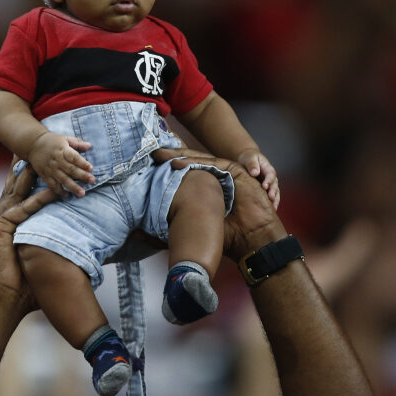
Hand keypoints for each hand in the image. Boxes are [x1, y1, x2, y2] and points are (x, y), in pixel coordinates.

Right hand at [0, 158, 56, 311]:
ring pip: (16, 193)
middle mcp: (1, 221)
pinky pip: (21, 210)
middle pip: (13, 188)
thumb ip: (53, 250)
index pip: (18, 197)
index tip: (34, 166)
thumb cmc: (23, 288)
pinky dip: (36, 200)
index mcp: (8, 227)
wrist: (3, 299)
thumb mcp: (40, 262)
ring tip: (38, 160)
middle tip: (30, 152)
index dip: (26, 182)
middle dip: (22, 169)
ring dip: (28, 176)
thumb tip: (80, 254)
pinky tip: (49, 190)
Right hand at [27, 132, 94, 196]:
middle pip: (71, 169)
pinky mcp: (45, 175)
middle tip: (92, 181)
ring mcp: (50, 169)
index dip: (83, 163)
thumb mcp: (65, 138)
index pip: (74, 157)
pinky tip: (67, 195)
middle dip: (82, 176)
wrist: (32, 144)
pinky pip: (52, 185)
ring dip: (73, 187)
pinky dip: (59, 191)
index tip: (91, 169)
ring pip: (63, 179)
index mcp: (63, 150)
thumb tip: (89, 146)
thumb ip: (77, 143)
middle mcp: (57, 160)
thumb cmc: (52, 141)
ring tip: (82, 193)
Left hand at [151, 147, 286, 260]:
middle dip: (172, 158)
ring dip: (180, 156)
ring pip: (200, 160)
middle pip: (192, 164)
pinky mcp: (236, 170)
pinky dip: (195, 162)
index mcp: (209, 191)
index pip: (188, 175)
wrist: (253, 240)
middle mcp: (217, 180)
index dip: (170, 171)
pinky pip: (212, 163)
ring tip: (161, 156)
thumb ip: (176, 225)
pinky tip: (177, 163)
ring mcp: (227, 174)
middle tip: (154, 154)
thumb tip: (142, 231)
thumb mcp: (197, 228)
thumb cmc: (229, 238)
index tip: (151, 168)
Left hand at [237, 148, 278, 209]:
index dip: (268, 180)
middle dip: (273, 191)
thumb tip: (255, 173)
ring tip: (274, 207)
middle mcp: (271, 177)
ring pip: (276, 192)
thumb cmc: (249, 158)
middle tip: (271, 198)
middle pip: (275, 184)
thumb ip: (252, 164)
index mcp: (267, 168)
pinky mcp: (267, 190)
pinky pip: (271, 197)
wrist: (248, 160)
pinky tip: (271, 209)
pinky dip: (273, 203)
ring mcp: (270, 184)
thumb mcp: (250, 158)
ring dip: (275, 199)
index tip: (265, 186)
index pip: (270, 174)